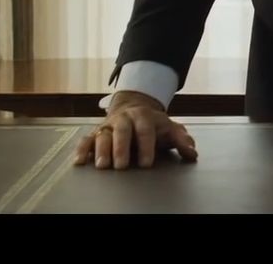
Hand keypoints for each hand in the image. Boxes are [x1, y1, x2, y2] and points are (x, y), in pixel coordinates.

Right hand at [72, 90, 198, 169]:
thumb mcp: (169, 128)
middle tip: (121, 166)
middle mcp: (124, 118)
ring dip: (101, 150)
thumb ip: (181, 139)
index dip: (146, 146)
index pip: (145, 130)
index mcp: (143, 116)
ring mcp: (108, 125)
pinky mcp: (96, 133)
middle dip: (121, 148)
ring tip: (102, 166)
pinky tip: (80, 162)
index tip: (146, 163)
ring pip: (102, 135)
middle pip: (122, 131)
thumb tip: (192, 153)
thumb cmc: (153, 124)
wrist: (133, 107)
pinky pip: (86, 140)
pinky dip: (82, 150)